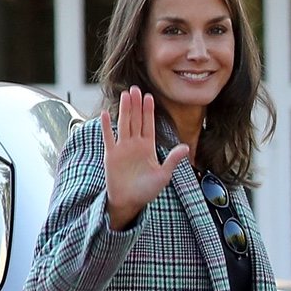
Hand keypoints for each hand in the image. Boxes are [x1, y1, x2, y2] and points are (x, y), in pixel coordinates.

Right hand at [101, 86, 188, 229]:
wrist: (129, 202)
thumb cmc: (146, 191)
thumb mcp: (163, 175)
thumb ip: (172, 160)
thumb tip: (185, 147)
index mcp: (148, 147)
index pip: (149, 125)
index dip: (149, 111)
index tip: (149, 96)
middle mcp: (135, 144)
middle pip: (136, 120)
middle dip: (136, 104)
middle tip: (135, 88)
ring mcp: (122, 148)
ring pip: (124, 124)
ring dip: (125, 110)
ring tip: (125, 95)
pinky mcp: (111, 155)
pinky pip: (109, 138)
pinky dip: (106, 126)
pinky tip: (106, 114)